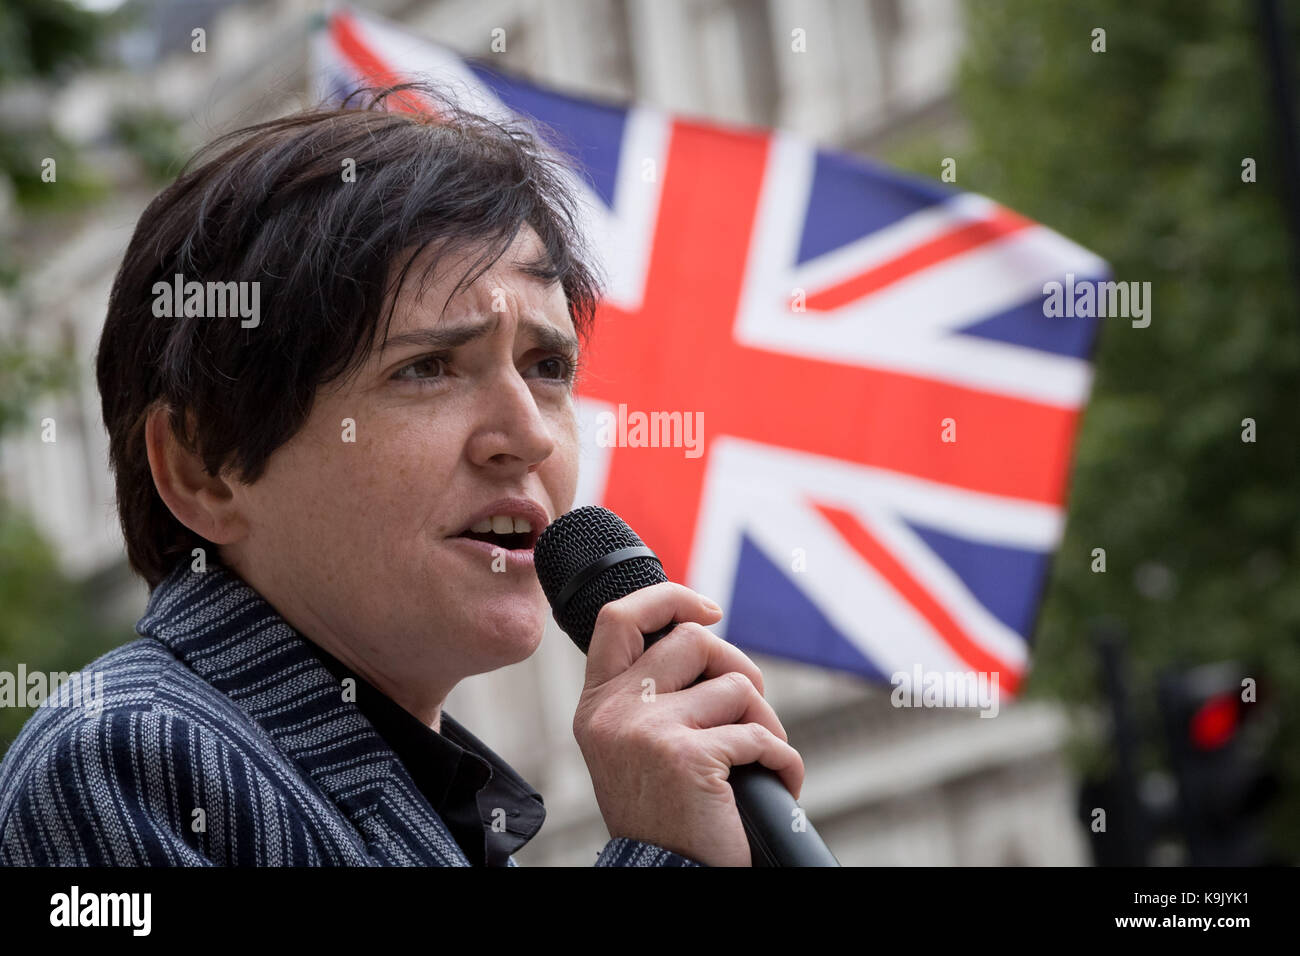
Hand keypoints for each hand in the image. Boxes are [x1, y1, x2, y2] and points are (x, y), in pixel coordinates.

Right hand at [572, 581, 804, 866]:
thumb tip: (702, 634)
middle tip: (750, 712)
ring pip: (736, 686)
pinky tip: (779, 784)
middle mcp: (614, 712)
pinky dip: (783, 761)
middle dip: (740, 670)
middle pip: (694, 641)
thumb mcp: (632, 746)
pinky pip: (760, 735)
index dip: (668, 598)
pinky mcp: (688, 757)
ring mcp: (648, 731)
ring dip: (766, 723)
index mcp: (597, 705)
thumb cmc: (662, 816)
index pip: (618, 618)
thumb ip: (650, 693)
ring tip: (761, 761)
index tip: (709, 611)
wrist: (665, 878)